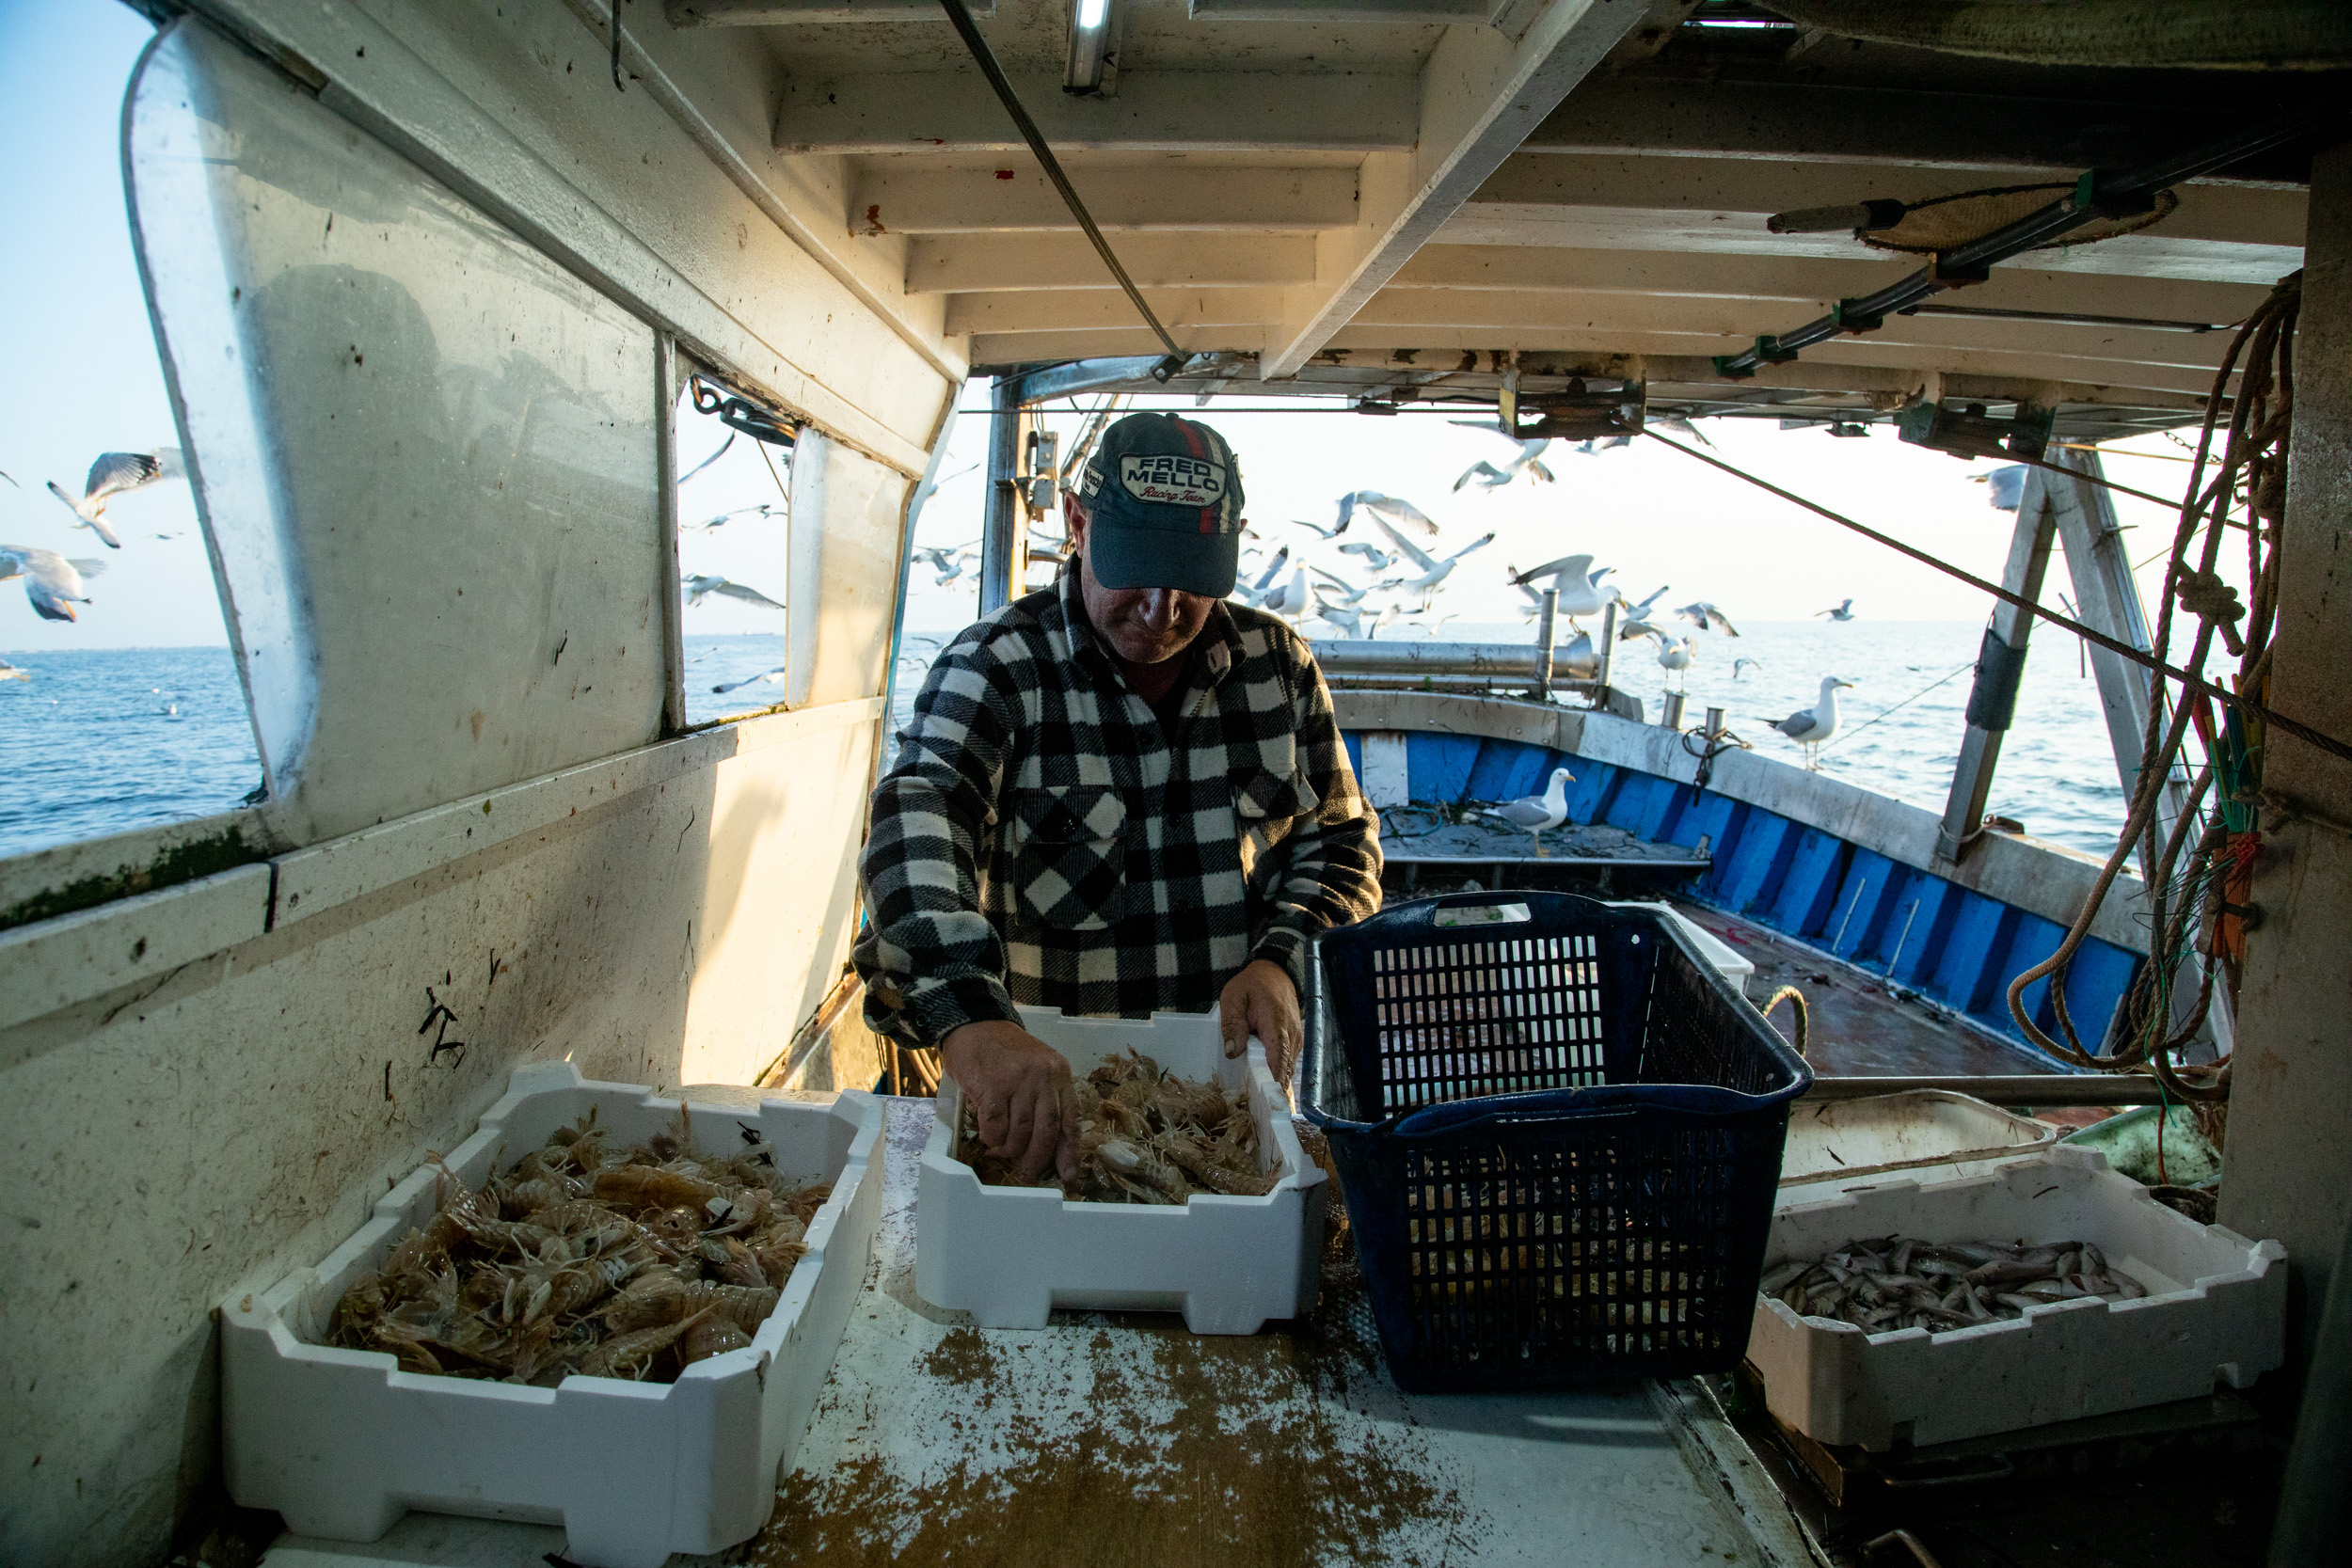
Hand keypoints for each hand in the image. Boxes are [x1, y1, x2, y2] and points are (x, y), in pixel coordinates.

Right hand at [940, 1020, 1078, 1182]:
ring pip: (1020, 1133)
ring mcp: (1017, 1080)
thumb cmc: (1005, 1052)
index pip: (1070, 1119)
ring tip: (1002, 1151)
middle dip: (1037, 1158)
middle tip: (1028, 1172)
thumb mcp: (1037, 1069)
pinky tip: (988, 1137)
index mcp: (1059, 1074)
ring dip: (1010, 1149)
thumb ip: (1046, 1100)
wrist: (975, 1024)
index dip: (1070, 1151)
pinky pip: (995, 1127)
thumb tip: (1049, 1146)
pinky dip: (991, 1138)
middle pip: (1046, 1131)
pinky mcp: (992, 1086)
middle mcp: (1043, 1076)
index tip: (1068, 1174)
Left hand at [1219, 959, 1302, 1089]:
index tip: (1273, 1099)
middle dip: (1275, 1088)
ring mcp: (1296, 1038)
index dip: (1276, 1079)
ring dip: (1277, 1082)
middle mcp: (1291, 1033)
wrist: (1275, 972)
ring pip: (1288, 1067)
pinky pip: (1288, 1061)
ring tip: (1262, 1101)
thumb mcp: (1234, 998)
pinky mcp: (1295, 1040)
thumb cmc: (1252, 985)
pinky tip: (1267, 1084)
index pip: (1279, 1056)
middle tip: (1261, 1109)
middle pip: (1286, 1068)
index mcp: (1275, 1023)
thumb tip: (1232, 1052)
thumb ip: (1232, 1024)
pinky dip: (1279, 1073)